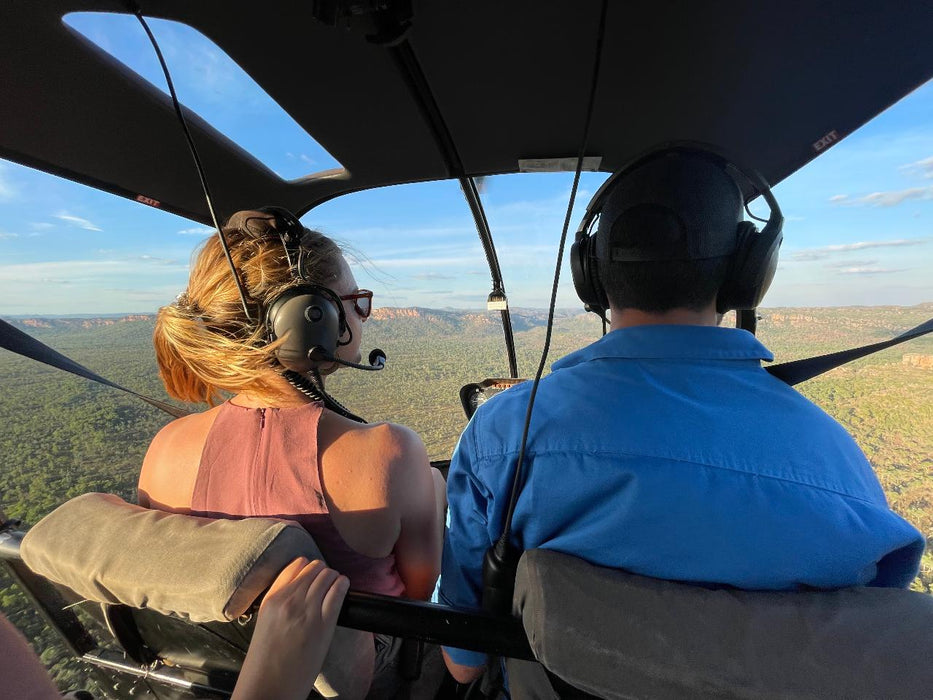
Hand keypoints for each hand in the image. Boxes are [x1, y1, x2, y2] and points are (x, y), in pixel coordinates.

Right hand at [232, 557, 349, 699]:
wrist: (268, 687)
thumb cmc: (266, 660)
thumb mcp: (266, 622)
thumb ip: (281, 603)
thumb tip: (301, 589)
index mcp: (272, 599)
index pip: (296, 564)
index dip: (308, 569)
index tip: (312, 577)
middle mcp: (289, 600)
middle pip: (315, 567)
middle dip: (323, 573)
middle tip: (326, 584)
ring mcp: (307, 611)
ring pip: (328, 575)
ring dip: (334, 579)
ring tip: (336, 587)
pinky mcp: (324, 624)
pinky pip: (338, 591)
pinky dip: (343, 586)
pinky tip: (343, 589)